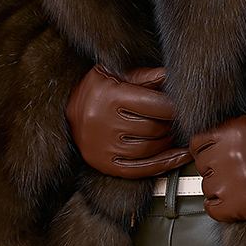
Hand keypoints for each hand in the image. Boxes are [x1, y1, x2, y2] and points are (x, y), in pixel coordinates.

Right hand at [66, 65, 189, 178]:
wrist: (64, 110)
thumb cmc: (95, 90)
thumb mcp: (116, 75)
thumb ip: (144, 77)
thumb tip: (170, 75)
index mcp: (109, 96)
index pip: (155, 104)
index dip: (174, 106)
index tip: (181, 106)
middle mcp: (104, 123)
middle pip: (154, 128)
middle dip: (171, 124)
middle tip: (176, 119)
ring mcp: (104, 146)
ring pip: (150, 149)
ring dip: (167, 142)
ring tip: (170, 133)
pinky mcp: (105, 163)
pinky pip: (141, 169)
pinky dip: (164, 164)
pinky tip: (178, 156)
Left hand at [189, 113, 245, 221]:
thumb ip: (240, 126)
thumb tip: (227, 130)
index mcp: (229, 132)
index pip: (197, 144)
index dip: (204, 152)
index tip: (211, 156)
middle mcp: (224, 155)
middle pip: (202, 167)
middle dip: (214, 170)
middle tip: (232, 172)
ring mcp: (227, 181)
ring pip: (207, 188)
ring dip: (219, 189)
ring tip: (239, 187)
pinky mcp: (235, 205)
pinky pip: (212, 209)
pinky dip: (219, 208)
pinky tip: (232, 203)